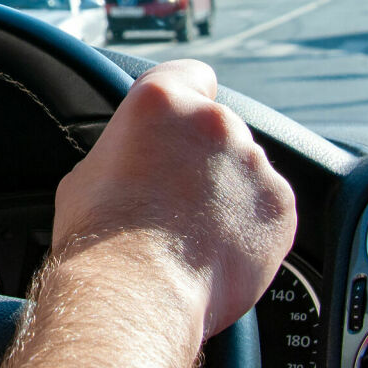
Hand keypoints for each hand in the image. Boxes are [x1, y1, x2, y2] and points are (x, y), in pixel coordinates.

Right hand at [52, 59, 295, 336]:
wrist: (137, 293)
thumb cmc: (101, 239)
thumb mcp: (88, 172)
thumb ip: (125, 150)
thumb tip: (132, 163)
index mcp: (162, 101)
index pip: (192, 74)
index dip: (187, 98)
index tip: (181, 123)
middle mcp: (215, 122)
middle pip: (220, 128)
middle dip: (204, 156)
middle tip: (175, 195)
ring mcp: (254, 163)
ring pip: (245, 169)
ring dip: (229, 191)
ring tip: (194, 232)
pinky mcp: (279, 207)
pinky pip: (267, 208)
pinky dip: (250, 225)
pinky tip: (217, 248)